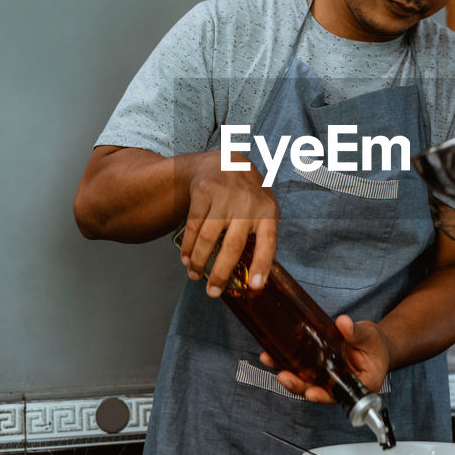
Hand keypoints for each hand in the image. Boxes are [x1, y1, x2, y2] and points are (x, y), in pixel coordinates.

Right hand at [179, 151, 278, 296]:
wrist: (227, 161)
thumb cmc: (249, 195)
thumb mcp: (264, 209)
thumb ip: (263, 237)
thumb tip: (257, 279)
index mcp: (268, 212)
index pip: (268, 243)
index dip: (262, 266)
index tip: (255, 286)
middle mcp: (248, 205)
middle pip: (232, 246)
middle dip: (221, 274)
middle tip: (213, 293)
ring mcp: (224, 197)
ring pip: (208, 238)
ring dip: (198, 261)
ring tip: (194, 276)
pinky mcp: (203, 192)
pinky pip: (192, 226)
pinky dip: (187, 246)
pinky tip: (186, 258)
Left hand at [260, 315, 391, 401]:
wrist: (372, 344)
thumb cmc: (375, 345)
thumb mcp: (370, 336)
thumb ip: (356, 332)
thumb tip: (343, 323)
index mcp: (360, 385)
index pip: (340, 395)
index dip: (323, 396)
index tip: (311, 392)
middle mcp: (341, 386)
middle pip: (318, 391)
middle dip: (298, 385)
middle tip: (284, 377)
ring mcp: (327, 379)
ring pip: (306, 381)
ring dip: (288, 373)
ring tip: (271, 361)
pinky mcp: (318, 370)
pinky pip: (302, 369)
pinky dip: (288, 363)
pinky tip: (273, 355)